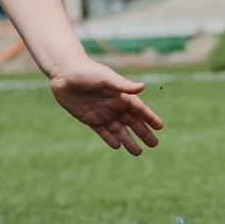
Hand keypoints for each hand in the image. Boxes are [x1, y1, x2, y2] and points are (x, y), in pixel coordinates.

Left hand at [49, 57, 164, 153]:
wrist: (64, 73)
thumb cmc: (86, 71)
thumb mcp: (105, 77)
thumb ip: (123, 85)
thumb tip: (142, 86)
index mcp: (121, 96)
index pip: (139, 110)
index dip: (150, 118)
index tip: (160, 127)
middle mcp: (114, 106)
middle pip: (132, 123)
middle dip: (144, 133)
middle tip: (154, 144)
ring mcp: (102, 113)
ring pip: (119, 131)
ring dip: (128, 141)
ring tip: (138, 152)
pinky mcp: (89, 118)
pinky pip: (102, 132)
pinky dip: (110, 139)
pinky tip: (117, 146)